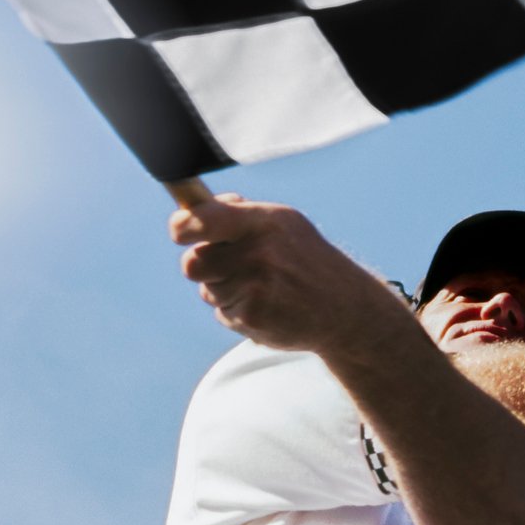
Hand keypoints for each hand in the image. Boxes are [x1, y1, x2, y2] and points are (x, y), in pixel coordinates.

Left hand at [171, 194, 404, 352]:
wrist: (343, 307)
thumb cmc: (305, 259)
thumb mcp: (283, 223)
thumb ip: (239, 214)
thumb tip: (194, 208)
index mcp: (263, 221)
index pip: (202, 220)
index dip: (182, 226)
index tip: (180, 230)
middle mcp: (258, 252)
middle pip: (192, 262)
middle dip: (204, 266)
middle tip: (232, 266)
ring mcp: (255, 286)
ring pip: (207, 290)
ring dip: (224, 291)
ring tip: (261, 287)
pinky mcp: (252, 316)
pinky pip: (221, 313)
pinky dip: (237, 313)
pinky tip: (266, 306)